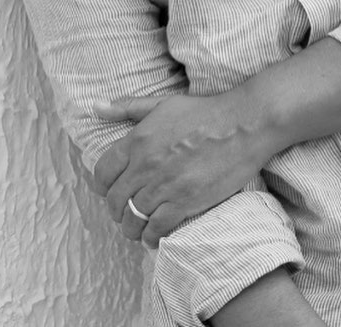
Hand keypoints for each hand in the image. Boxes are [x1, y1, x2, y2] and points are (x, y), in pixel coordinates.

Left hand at [93, 90, 273, 246]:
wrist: (244, 124)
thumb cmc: (206, 111)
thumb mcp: (164, 103)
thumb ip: (129, 107)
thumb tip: (97, 107)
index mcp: (138, 140)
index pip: (103, 173)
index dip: (103, 186)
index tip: (111, 191)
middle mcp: (145, 164)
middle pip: (115, 200)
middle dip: (116, 210)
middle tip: (125, 213)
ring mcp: (164, 185)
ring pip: (132, 218)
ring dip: (131, 227)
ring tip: (138, 228)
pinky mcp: (185, 202)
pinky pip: (156, 229)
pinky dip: (151, 237)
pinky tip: (154, 236)